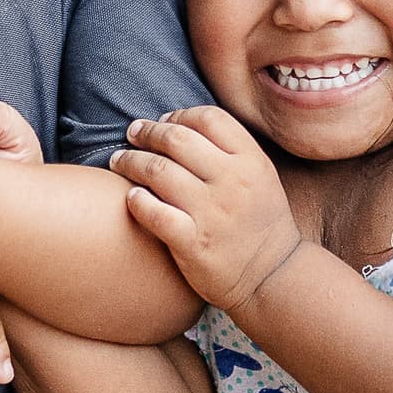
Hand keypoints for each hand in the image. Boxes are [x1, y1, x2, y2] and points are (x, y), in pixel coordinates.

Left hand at [108, 104, 304, 315]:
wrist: (273, 277)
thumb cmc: (261, 223)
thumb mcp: (260, 177)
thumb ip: (229, 150)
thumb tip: (179, 125)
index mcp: (251, 161)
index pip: (208, 118)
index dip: (179, 115)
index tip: (163, 122)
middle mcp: (232, 182)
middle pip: (177, 139)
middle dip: (147, 132)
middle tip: (132, 134)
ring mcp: (212, 213)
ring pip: (158, 171)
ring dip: (131, 161)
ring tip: (119, 160)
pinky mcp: (193, 243)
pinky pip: (153, 213)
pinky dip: (136, 200)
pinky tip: (130, 197)